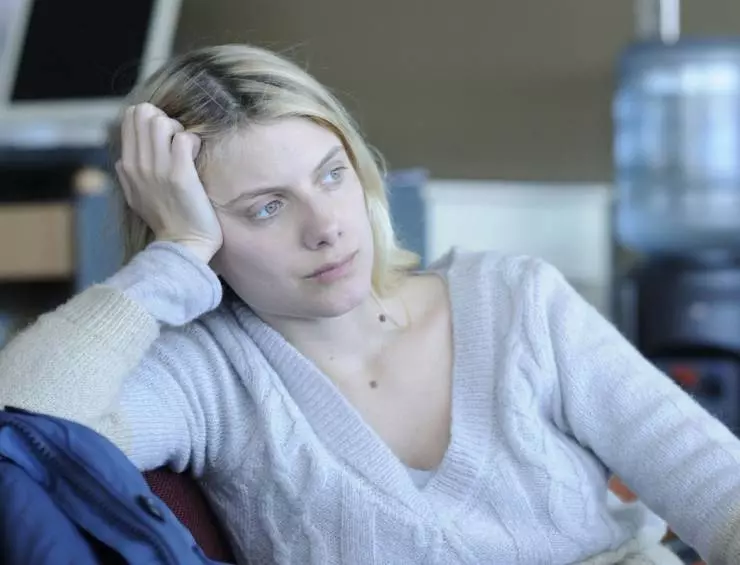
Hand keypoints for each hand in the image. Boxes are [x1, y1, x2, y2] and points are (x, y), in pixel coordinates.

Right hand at [115, 103, 222, 263]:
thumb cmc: (165, 220)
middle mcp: (138, 164)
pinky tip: (196, 158)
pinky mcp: (180, 175)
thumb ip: (127, 175)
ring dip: (179, 130)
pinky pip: (184, 139)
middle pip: (143, 112)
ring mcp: (158, 169)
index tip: (165, 138)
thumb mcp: (135, 196)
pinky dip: (194, 142)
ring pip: (161, 121)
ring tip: (186, 150)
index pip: (130, 116)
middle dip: (165, 119)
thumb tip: (124, 158)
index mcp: (127, 165)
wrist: (182, 244)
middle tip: (177, 141)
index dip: (152, 118)